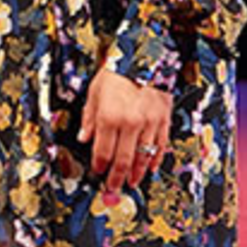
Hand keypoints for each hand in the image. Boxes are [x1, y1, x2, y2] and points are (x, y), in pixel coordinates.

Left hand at [79, 68, 172, 190]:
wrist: (144, 56)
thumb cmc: (116, 73)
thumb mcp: (94, 92)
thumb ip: (89, 118)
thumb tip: (83, 138)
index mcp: (109, 117)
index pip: (103, 152)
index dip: (99, 166)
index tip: (98, 172)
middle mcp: (130, 123)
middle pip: (123, 160)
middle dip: (117, 178)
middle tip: (113, 189)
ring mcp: (149, 123)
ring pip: (143, 157)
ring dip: (137, 174)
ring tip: (132, 183)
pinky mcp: (163, 120)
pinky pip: (160, 146)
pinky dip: (155, 160)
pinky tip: (151, 169)